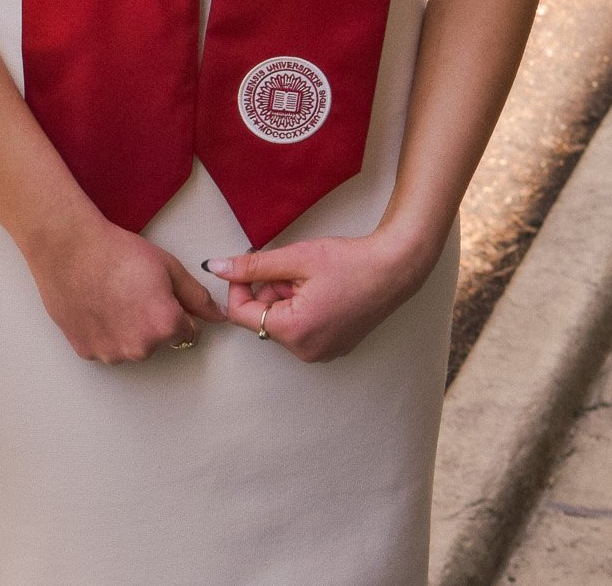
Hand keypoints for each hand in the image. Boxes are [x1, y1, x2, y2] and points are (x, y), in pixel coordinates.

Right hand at [27, 212, 224, 363]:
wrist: (70, 248)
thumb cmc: (118, 253)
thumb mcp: (169, 267)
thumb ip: (197, 296)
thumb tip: (218, 315)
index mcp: (165, 326)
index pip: (189, 333)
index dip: (178, 310)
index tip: (162, 295)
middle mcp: (140, 348)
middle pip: (159, 341)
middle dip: (153, 322)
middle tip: (134, 291)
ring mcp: (111, 354)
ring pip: (131, 346)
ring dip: (128, 330)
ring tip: (113, 296)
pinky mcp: (87, 352)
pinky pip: (105, 347)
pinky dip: (104, 332)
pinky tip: (97, 305)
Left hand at [206, 229, 428, 361]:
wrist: (395, 269)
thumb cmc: (349, 262)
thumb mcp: (296, 258)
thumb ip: (253, 266)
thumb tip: (216, 267)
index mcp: (294, 332)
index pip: (242, 314)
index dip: (239, 285)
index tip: (250, 263)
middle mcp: (305, 352)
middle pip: (264, 318)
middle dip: (269, 290)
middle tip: (292, 265)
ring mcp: (321, 354)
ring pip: (283, 322)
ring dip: (286, 297)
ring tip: (311, 276)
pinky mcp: (333, 348)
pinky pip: (302, 329)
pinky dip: (302, 308)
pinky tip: (322, 289)